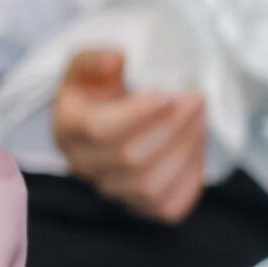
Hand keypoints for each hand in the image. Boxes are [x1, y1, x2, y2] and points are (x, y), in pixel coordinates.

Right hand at [51, 47, 204, 223]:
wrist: (113, 117)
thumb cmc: (102, 89)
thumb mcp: (90, 65)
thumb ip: (97, 59)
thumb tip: (116, 60)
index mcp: (67, 129)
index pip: (98, 130)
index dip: (138, 114)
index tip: (168, 94)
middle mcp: (84, 166)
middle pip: (131, 158)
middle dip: (173, 127)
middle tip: (196, 99)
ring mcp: (111, 191)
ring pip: (151, 186)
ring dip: (185, 150)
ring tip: (200, 120)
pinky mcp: (142, 207)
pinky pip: (168, 205)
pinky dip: (190, 177)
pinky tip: (196, 146)